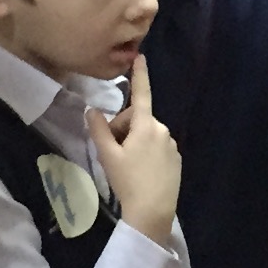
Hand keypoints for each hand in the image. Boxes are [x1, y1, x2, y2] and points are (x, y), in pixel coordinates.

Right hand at [87, 59, 182, 240]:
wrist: (153, 211)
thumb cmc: (128, 181)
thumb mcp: (108, 155)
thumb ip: (99, 130)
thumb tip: (91, 110)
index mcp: (145, 125)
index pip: (141, 94)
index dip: (139, 75)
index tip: (140, 56)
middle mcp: (162, 130)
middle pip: (136, 120)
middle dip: (122, 129)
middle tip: (111, 152)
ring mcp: (171, 144)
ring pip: (146, 135)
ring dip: (133, 142)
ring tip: (125, 166)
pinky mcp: (176, 159)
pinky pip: (157, 147)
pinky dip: (146, 153)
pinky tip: (140, 173)